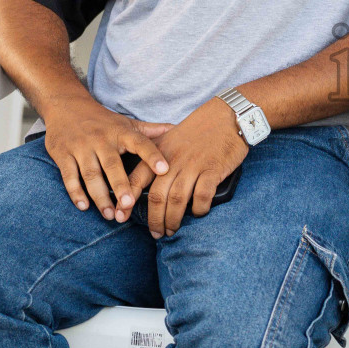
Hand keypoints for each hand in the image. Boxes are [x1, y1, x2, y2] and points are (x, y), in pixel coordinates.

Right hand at [43, 95, 171, 222]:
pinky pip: (69, 175)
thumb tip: (175, 129)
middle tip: (129, 205)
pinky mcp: (62, 154)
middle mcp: (101, 139)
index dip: (153, 155)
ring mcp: (80, 147)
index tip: (164, 170)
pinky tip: (84, 206)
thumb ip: (149, 130)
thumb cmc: (102, 120)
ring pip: (90, 174)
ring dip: (99, 195)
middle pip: (112, 165)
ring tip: (110, 214)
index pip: (140, 143)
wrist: (65, 105)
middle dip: (120, 185)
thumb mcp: (126, 123)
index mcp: (121, 132)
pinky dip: (75, 192)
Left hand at [129, 98, 249, 238]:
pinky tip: (198, 213)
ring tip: (172, 230)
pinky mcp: (213, 170)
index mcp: (160, 153)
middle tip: (155, 233)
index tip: (120, 217)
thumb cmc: (200, 128)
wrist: (228, 115)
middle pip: (157, 196)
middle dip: (154, 219)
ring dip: (173, 220)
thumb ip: (158, 157)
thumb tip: (149, 182)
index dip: (127, 201)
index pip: (137, 179)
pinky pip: (202, 196)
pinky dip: (199, 209)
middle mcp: (173, 161)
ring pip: (177, 200)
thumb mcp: (172, 138)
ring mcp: (193, 166)